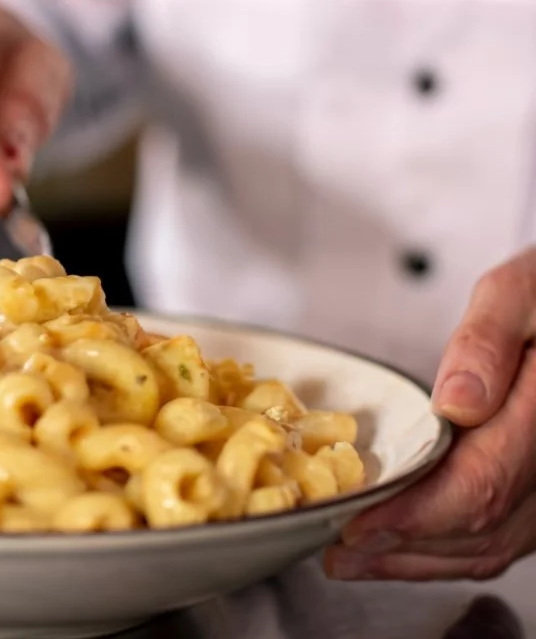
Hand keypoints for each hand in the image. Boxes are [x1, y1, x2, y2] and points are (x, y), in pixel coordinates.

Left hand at [325, 247, 535, 580]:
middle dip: (401, 545)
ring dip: (415, 559)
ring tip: (351, 558)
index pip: (481, 483)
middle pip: (482, 527)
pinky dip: (443, 553)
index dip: (414, 514)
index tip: (357, 524)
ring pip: (491, 545)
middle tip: (336, 551)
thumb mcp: (521, 292)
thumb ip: (489, 339)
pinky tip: (399, 551)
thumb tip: (458, 401)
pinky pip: (501, 540)